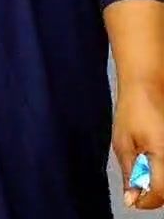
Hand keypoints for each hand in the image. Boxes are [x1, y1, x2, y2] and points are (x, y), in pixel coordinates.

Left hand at [113, 80, 163, 209]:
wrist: (148, 81)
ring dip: (157, 179)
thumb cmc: (133, 109)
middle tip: (135, 184)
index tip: (132, 199)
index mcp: (162, 155)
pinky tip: (150, 156)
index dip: (145, 201)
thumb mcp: (123, 142)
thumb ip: (130, 173)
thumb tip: (131, 199)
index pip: (159, 193)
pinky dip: (161, 168)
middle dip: (152, 191)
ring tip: (142, 163)